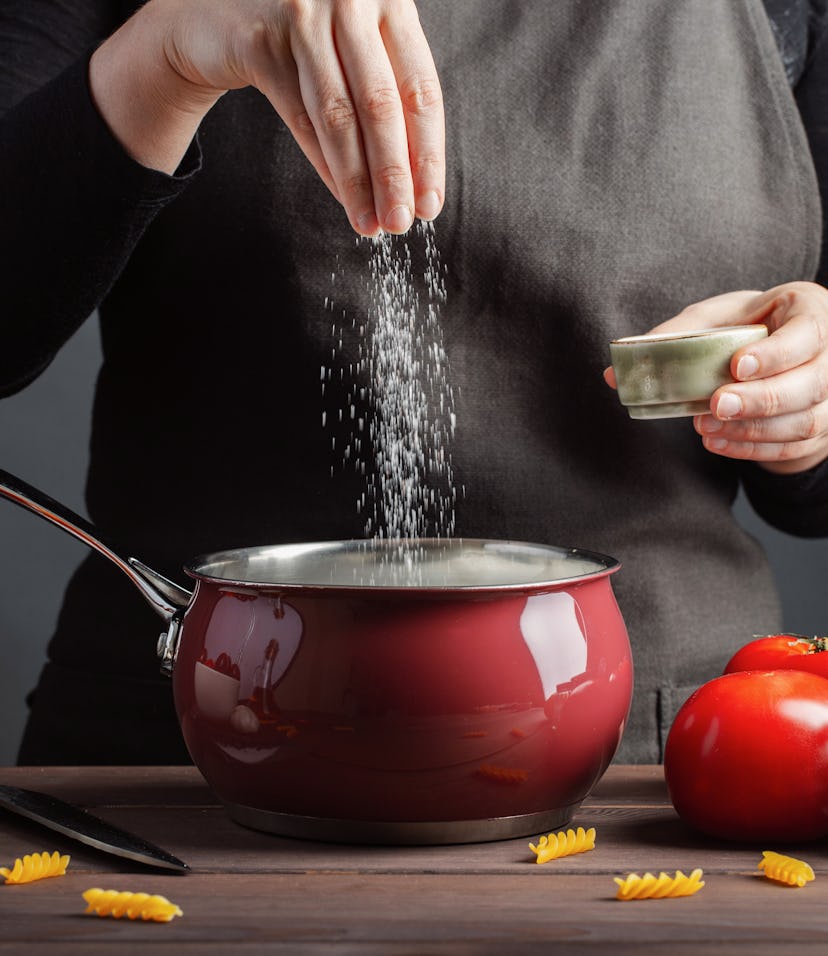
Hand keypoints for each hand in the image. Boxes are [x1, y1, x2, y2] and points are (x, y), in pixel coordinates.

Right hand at [89, 0, 444, 235]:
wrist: (224, 12)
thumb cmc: (310, 41)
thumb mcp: (362, 52)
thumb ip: (391, 98)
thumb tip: (418, 186)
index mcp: (390, 0)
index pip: (420, 90)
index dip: (427, 154)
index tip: (429, 203)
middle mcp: (351, 1)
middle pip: (382, 105)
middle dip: (394, 175)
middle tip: (400, 223)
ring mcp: (303, 16)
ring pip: (338, 115)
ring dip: (357, 180)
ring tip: (370, 222)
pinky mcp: (262, 40)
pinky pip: (300, 116)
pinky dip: (325, 164)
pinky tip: (343, 198)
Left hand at [604, 282, 827, 474]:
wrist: (784, 354)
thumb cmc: (750, 328)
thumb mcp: (718, 317)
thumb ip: (675, 336)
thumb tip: (617, 371)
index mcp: (813, 312)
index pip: (807, 334)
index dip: (775, 354)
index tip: (737, 366)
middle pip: (812, 384)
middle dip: (761, 400)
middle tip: (716, 405)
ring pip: (807, 421)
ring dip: (753, 431)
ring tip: (707, 428)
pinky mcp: (823, 428)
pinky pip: (795, 447)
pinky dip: (754, 449)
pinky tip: (718, 443)